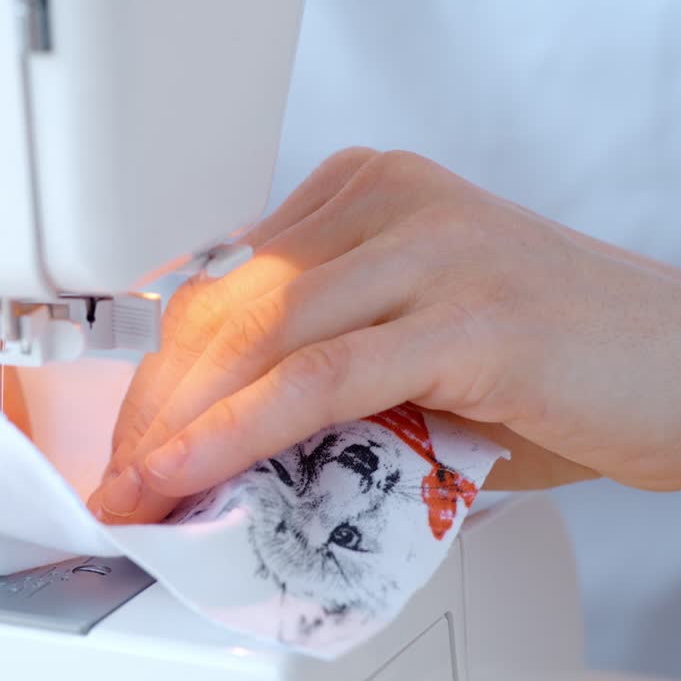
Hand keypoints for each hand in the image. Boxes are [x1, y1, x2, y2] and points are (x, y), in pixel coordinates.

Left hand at [89, 148, 680, 522]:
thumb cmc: (556, 362)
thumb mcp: (414, 339)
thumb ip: (327, 357)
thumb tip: (224, 431)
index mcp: (368, 191)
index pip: (227, 275)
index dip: (162, 362)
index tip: (132, 429)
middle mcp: (392, 200)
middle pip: (229, 300)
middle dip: (159, 400)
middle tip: (124, 475)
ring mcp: (431, 249)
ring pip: (260, 335)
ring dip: (183, 423)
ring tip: (142, 489)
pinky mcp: (466, 316)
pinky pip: (319, 379)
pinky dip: (238, 433)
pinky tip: (190, 473)